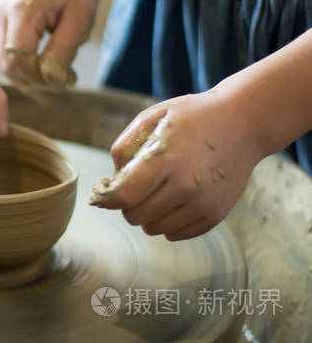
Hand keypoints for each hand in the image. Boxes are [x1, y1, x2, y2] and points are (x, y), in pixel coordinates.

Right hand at [0, 0, 96, 93]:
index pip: (19, 60)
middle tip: (64, 83)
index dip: (40, 78)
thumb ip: (62, 53)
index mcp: (21, 10)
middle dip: (35, 82)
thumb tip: (51, 82)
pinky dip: (26, 67)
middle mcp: (2, 12)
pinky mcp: (2, 21)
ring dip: (30, 78)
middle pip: (8, 65)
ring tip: (58, 77)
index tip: (68, 78)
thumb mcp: (80, 21)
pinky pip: (9, 54)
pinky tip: (47, 69)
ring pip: (6, 63)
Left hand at [89, 90, 264, 239]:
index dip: (108, 197)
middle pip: (134, 216)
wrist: (243, 123)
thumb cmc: (191, 117)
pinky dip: (168, 220)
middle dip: (128, 203)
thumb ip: (124, 147)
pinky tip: (175, 197)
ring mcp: (202, 204)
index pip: (123, 197)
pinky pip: (174, 234)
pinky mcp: (214, 216)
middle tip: (137, 184)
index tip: (106, 188)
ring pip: (153, 228)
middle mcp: (185, 187)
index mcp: (165, 159)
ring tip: (158, 188)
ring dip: (148, 213)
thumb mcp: (152, 117)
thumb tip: (110, 181)